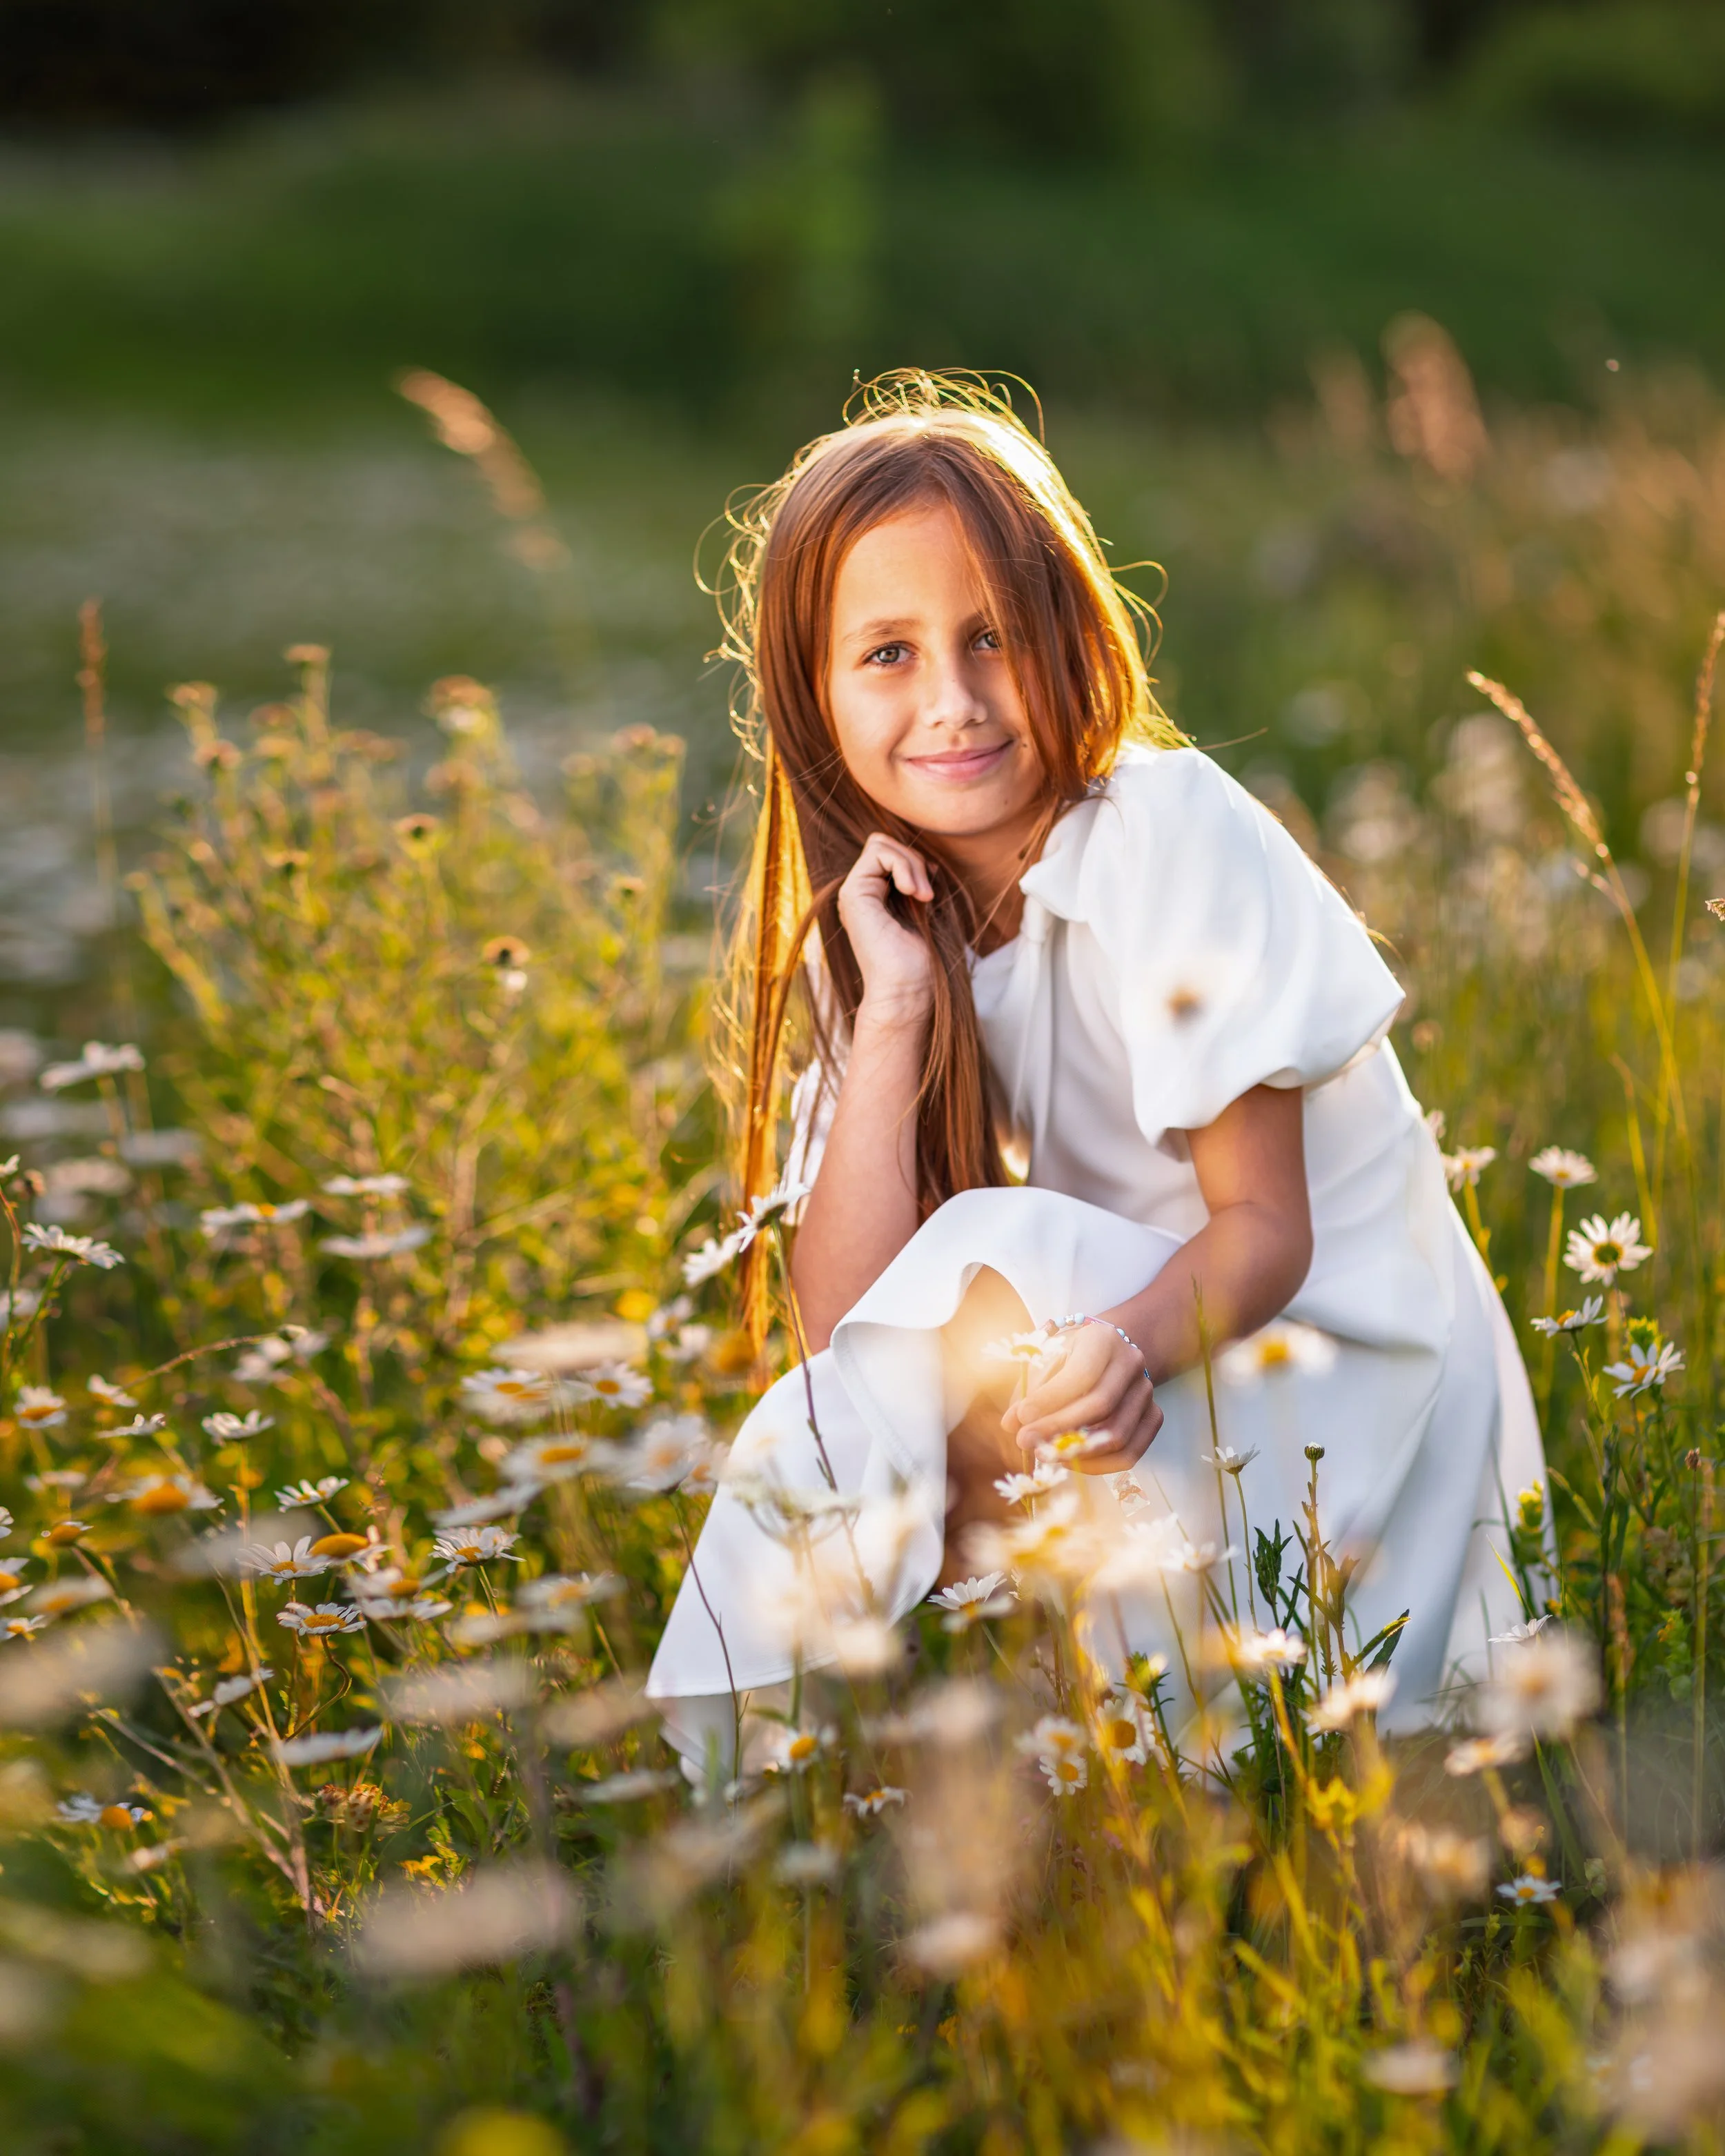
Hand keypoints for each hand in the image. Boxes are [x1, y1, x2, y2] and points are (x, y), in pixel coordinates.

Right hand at [839, 832, 935, 1021]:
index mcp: (873, 898)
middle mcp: (860, 893)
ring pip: (880, 843)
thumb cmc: (921, 961)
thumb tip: (928, 863)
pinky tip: (914, 894)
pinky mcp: (853, 894)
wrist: (907, 991)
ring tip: (924, 897)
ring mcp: (853, 892)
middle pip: (883, 843)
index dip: (913, 863)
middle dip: (912, 859)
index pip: (889, 854)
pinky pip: (878, 852)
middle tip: (927, 895)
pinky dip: (903, 865)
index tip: (929, 895)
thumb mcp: (924, 913)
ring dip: (911, 864)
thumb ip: (919, 885)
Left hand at [1002, 1322, 1161, 1473]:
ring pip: (1118, 1435)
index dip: (1050, 1400)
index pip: (1081, 1374)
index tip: (1020, 1417)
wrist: (1106, 1355)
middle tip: (1024, 1441)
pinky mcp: (1153, 1417)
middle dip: (1058, 1428)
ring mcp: (1147, 1392)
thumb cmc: (1067, 1356)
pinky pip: (1130, 1453)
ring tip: (1044, 1455)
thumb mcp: (1045, 1359)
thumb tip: (1011, 1424)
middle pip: (1101, 1406)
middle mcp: (1132, 1363)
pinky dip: (1098, 1464)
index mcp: (1103, 1339)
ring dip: (1077, 1452)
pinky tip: (1070, 1461)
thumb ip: (1028, 1389)